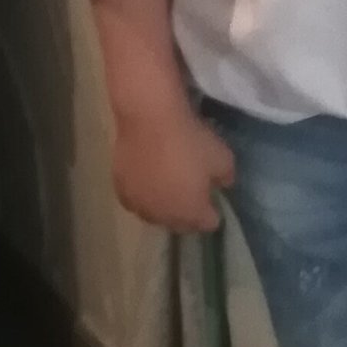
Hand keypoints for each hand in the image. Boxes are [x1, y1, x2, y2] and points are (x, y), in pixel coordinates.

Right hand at [111, 103, 234, 231]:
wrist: (150, 121)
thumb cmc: (190, 141)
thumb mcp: (224, 158)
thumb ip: (226, 178)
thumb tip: (222, 185)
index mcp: (192, 213)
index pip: (207, 224)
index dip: (212, 213)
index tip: (213, 201)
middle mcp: (164, 217)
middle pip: (180, 225)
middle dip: (188, 215)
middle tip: (192, 195)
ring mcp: (139, 205)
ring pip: (155, 215)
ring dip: (164, 207)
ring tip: (169, 189)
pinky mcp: (120, 190)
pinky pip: (135, 201)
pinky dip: (143, 195)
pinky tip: (147, 182)